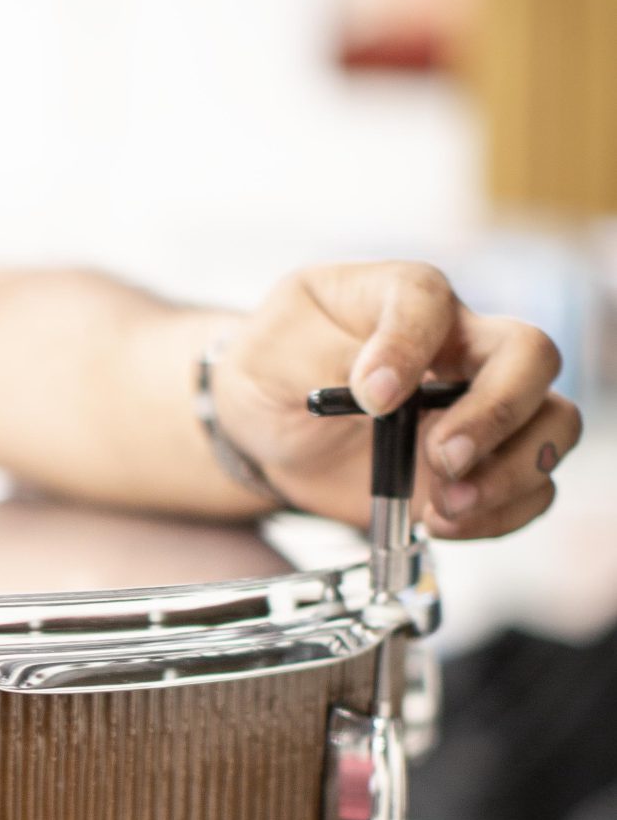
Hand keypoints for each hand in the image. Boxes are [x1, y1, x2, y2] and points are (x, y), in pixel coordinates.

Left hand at [213, 262, 579, 536]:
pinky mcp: (478, 468)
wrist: (265, 433)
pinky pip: (531, 489)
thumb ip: (318, 349)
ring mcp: (479, 409)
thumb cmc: (274, 370)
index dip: (408, 347)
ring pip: (554, 424)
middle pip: (533, 355)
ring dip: (512, 473)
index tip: (371, 396)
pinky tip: (442, 521)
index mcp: (407, 301)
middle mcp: (461, 349)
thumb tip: (383, 389)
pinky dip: (499, 515)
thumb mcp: (271, 340)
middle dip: (498, 414)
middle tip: (440, 457)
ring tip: (443, 504)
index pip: (430, 299)